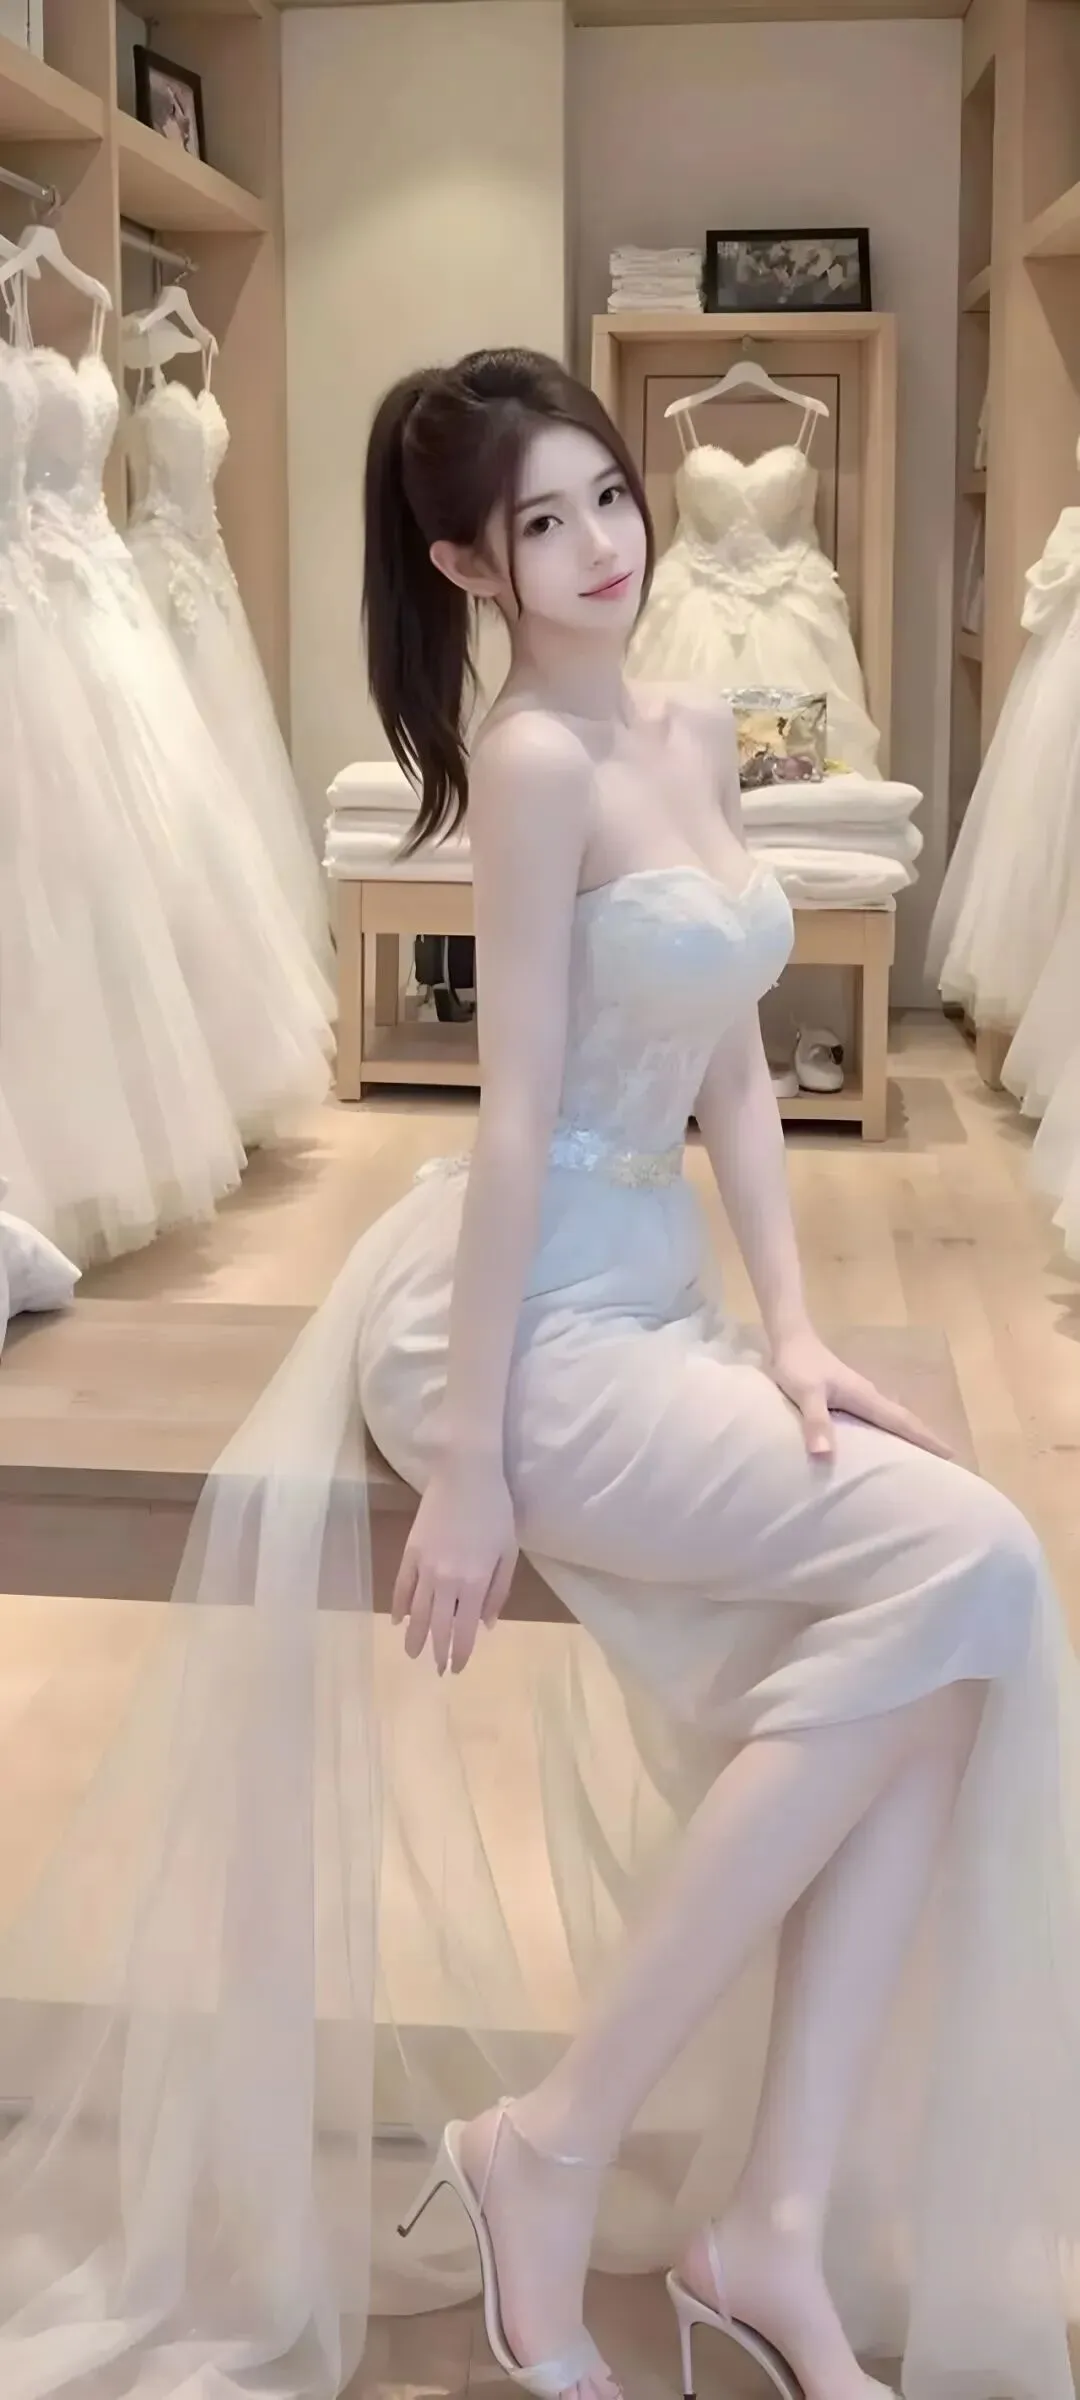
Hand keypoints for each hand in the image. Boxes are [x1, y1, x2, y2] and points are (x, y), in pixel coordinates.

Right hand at [391, 1454, 518, 1675]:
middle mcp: (447, 1580)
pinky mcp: (411, 1552)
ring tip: (412, 1654)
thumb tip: (487, 1624)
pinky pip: (402, 1586)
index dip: (460, 1651)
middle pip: (439, 1625)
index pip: (464, 1628)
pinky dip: (399, 1606)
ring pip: (417, 1611)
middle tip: (437, 1670)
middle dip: (437, 1651)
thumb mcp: (509, 1551)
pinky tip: (398, 1621)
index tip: (457, 1668)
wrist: (464, 1474)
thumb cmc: (495, 1510)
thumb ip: (499, 1590)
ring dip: (415, 1636)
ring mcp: (425, 1567)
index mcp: (475, 1582)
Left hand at [769, 1329, 952, 1462]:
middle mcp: (869, 1395)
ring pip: (891, 1418)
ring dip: (908, 1435)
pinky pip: (877, 1417)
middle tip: (945, 1461)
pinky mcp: (848, 1395)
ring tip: (921, 1458)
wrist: (790, 1337)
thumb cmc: (798, 1365)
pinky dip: (888, 1430)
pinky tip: (884, 1442)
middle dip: (925, 1439)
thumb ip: (816, 1421)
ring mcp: (860, 1394)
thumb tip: (825, 1456)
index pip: (903, 1421)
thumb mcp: (805, 1393)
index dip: (927, 1438)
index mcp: (866, 1397)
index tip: (952, 1454)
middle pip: (904, 1420)